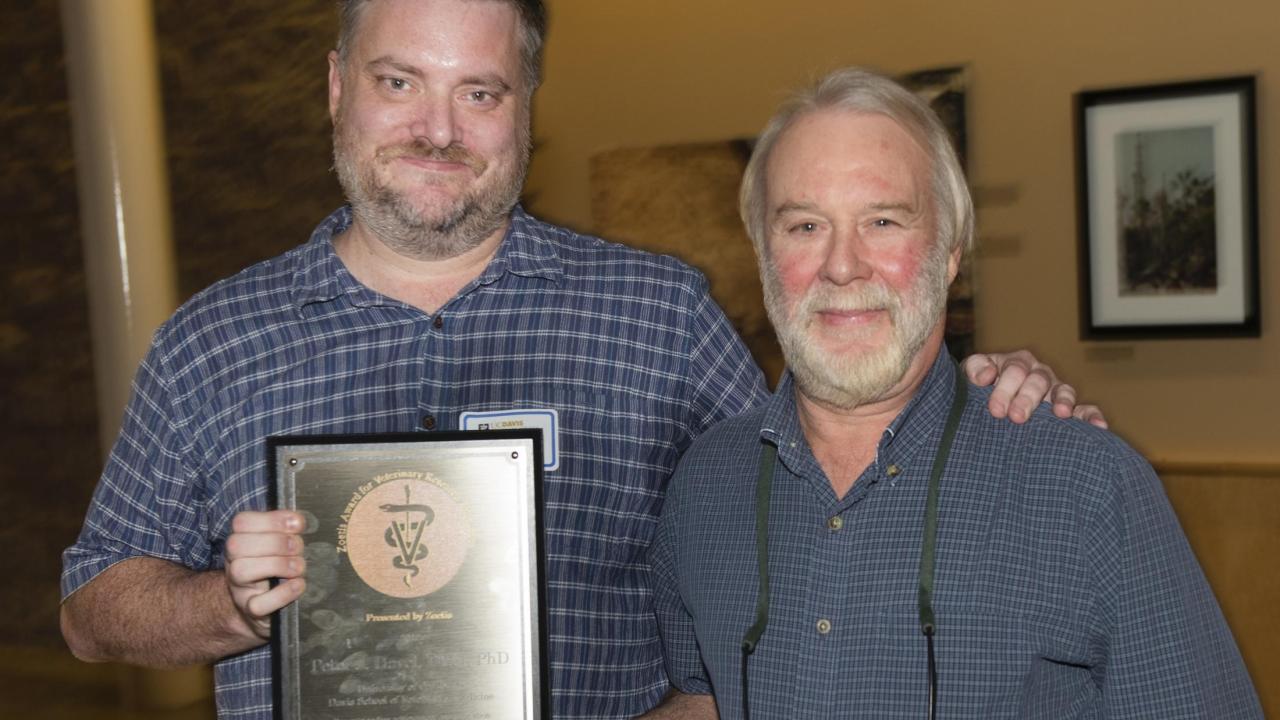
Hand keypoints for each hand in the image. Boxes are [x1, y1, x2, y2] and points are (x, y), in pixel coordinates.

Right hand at [224, 509, 306, 639]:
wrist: (263, 609)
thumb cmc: (277, 570)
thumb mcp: (280, 546)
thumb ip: (287, 531)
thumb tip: (298, 520)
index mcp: (242, 542)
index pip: (242, 522)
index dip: (271, 519)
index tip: (297, 523)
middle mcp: (235, 563)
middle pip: (237, 544)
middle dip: (275, 542)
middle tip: (298, 548)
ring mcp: (240, 589)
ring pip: (242, 571)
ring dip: (277, 565)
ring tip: (298, 568)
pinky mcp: (251, 612)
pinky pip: (258, 604)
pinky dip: (282, 594)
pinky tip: (298, 585)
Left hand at [962, 350, 1107, 428]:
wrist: (986, 403)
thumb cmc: (978, 389)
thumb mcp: (970, 376)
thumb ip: (975, 369)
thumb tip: (986, 375)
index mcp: (1016, 363)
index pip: (1014, 370)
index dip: (1005, 388)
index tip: (995, 409)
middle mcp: (1038, 374)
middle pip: (1038, 381)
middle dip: (1027, 398)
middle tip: (1016, 417)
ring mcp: (1055, 390)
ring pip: (1064, 390)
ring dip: (1062, 401)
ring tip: (1060, 414)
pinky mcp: (1069, 408)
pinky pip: (1085, 409)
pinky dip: (1092, 416)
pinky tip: (1098, 427)